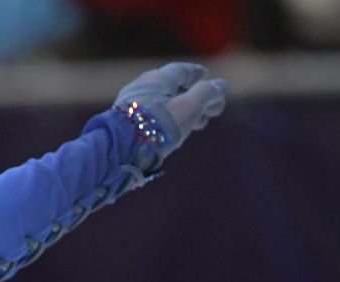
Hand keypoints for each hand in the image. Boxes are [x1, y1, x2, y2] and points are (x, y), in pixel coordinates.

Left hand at [112, 62, 228, 165]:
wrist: (118, 152)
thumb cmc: (156, 127)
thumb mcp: (189, 107)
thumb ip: (207, 94)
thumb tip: (221, 86)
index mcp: (156, 79)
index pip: (181, 70)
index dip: (197, 74)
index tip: (207, 76)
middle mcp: (141, 88)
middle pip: (172, 89)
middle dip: (194, 98)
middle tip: (211, 110)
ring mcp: (130, 107)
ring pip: (162, 105)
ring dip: (183, 112)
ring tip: (199, 124)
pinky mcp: (123, 126)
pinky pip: (150, 118)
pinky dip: (168, 122)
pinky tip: (174, 134)